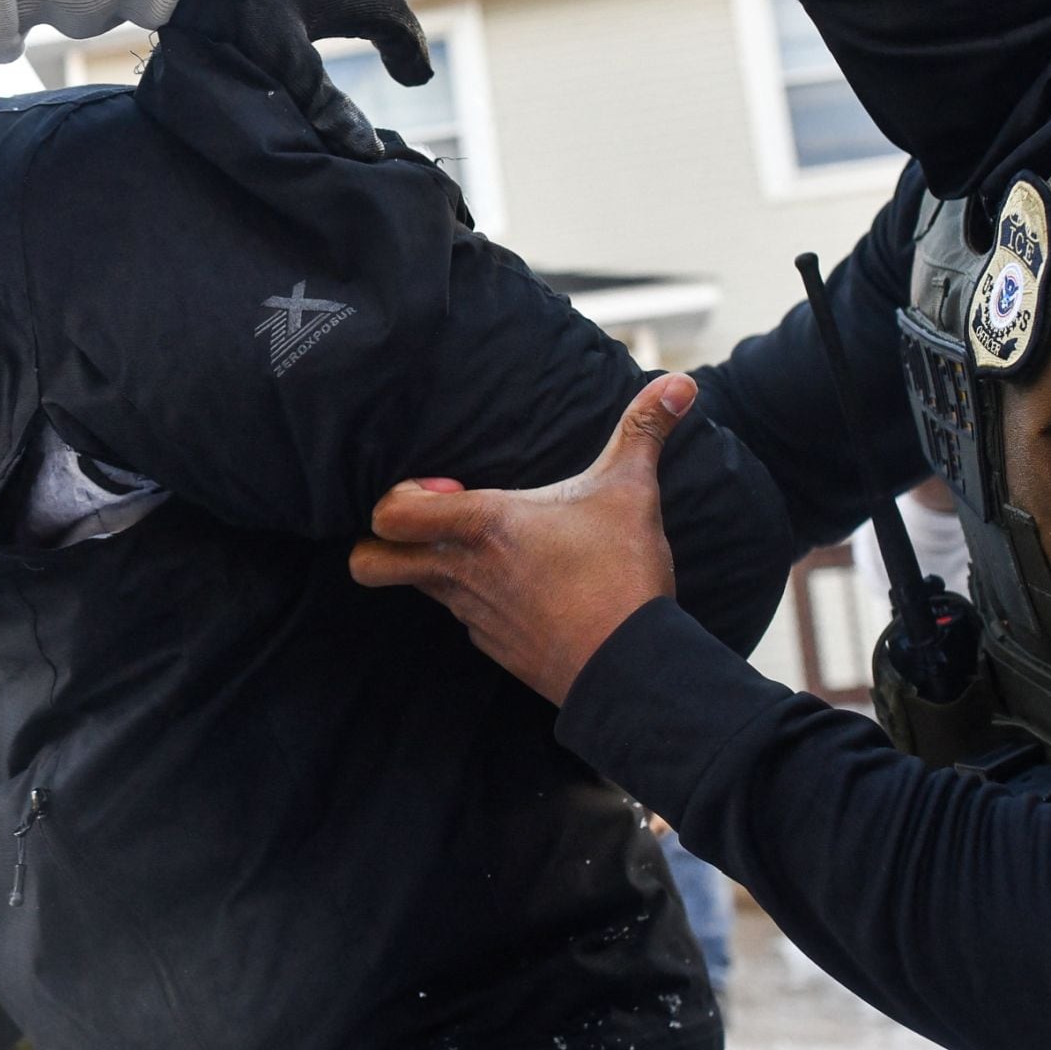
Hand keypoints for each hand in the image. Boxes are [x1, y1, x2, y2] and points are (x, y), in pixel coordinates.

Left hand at [167, 0, 429, 159]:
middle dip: (386, 22)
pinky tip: (277, 5)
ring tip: (338, 31)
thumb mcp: (279, 55)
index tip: (418, 77)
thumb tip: (368, 149)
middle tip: (393, 50)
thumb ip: (320, 100)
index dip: (410, 48)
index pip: (391, 15)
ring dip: (344, 5)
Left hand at [347, 374, 694, 704]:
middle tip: (430, 524)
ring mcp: (472, 615)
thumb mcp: (631, 492)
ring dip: (435, 565)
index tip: (446, 487)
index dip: (396, 496)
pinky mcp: (491, 646)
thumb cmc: (621, 574)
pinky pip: (462, 617)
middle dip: (379, 543)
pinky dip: (476, 599)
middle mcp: (461, 572)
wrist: (632, 666)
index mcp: (481, 527)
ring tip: (488, 548)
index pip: (386, 515)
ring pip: (417, 588)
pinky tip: (520, 587)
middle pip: (368, 564)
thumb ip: (643, 431)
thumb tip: (682, 383)